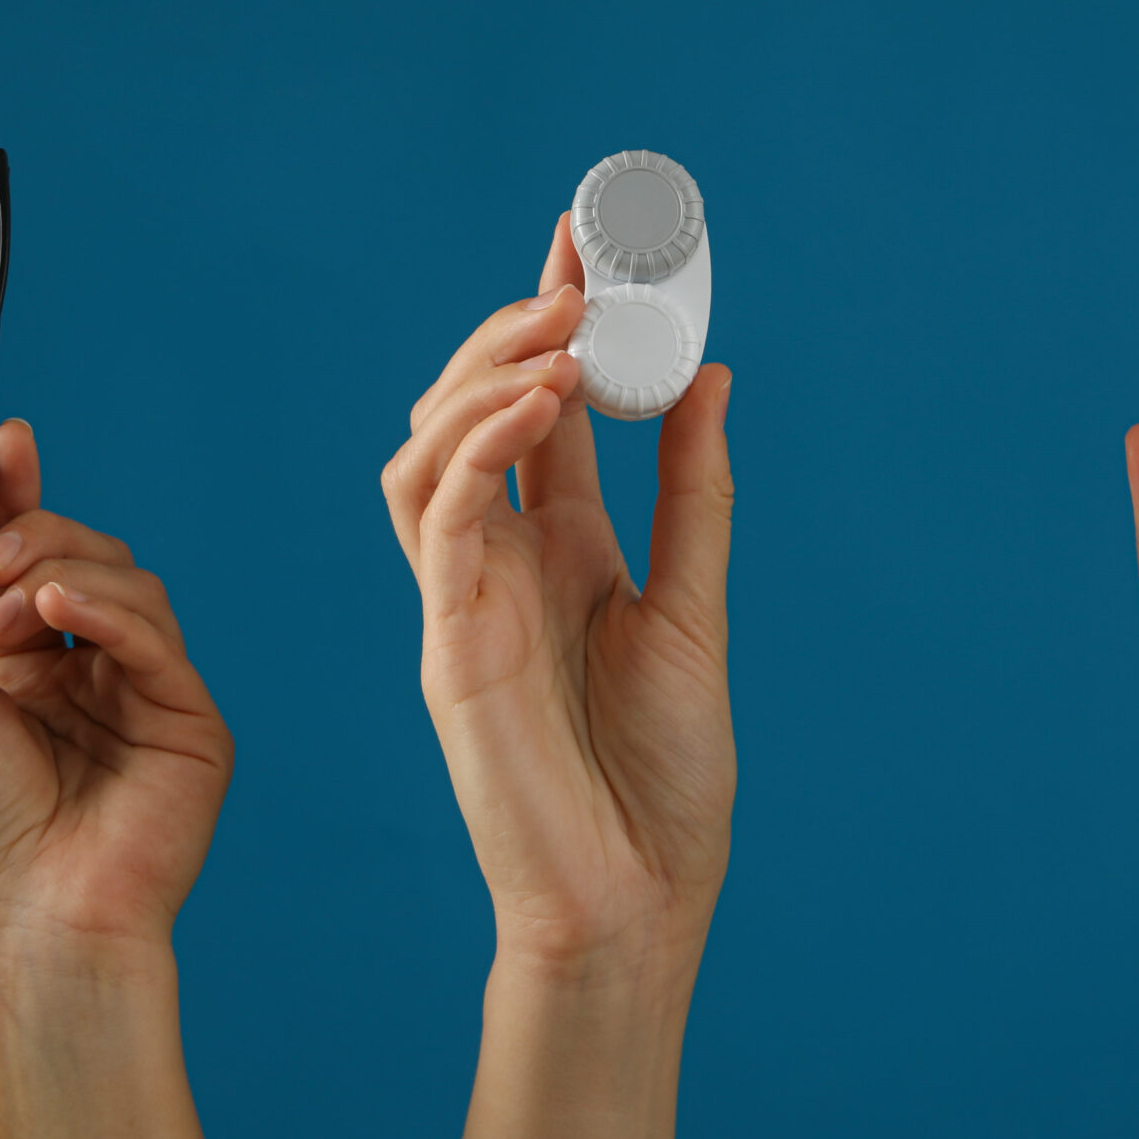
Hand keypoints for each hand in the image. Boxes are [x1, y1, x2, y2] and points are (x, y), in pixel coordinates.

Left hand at [0, 419, 233, 955]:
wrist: (30, 918)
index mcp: (31, 670)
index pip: (36, 560)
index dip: (26, 496)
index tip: (7, 441)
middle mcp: (92, 673)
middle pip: (87, 556)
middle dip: (35, 535)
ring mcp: (146, 693)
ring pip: (128, 582)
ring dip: (59, 572)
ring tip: (9, 611)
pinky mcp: (190, 720)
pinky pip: (156, 634)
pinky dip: (106, 607)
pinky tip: (56, 609)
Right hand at [381, 216, 734, 966]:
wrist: (635, 900)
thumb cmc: (665, 780)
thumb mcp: (696, 610)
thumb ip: (694, 495)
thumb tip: (709, 375)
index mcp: (563, 552)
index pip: (543, 411)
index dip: (555, 323)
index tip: (588, 239)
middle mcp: (502, 561)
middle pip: (475, 411)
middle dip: (515, 328)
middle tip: (577, 269)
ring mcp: (463, 596)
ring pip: (429, 448)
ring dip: (485, 375)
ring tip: (559, 329)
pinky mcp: (444, 637)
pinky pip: (437, 517)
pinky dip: (475, 447)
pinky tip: (540, 405)